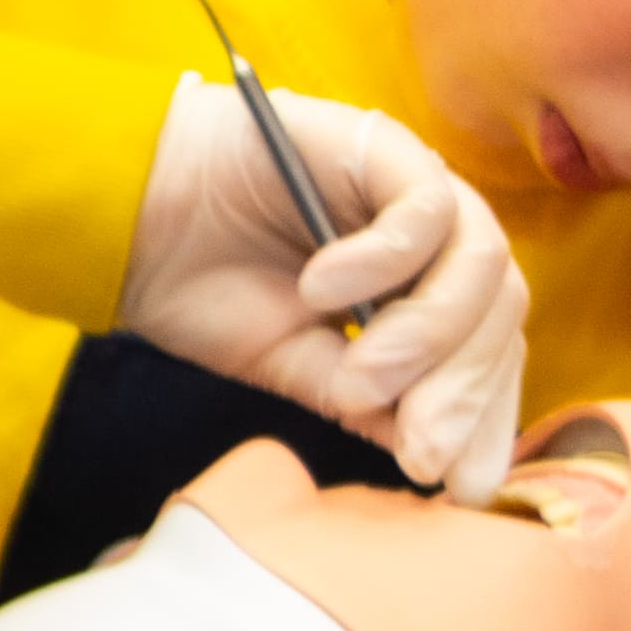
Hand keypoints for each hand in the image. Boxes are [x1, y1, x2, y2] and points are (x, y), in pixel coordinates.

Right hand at [121, 79, 526, 502]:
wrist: (132, 219)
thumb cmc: (205, 288)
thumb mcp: (292, 368)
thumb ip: (365, 400)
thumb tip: (437, 458)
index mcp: (420, 292)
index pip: (487, 353)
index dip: (486, 418)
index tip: (460, 483)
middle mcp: (433, 240)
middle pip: (498, 312)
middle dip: (463, 391)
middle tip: (419, 450)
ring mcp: (413, 189)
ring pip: (479, 262)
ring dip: (426, 334)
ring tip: (357, 376)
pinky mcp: (384, 147)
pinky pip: (426, 208)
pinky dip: (384, 259)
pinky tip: (319, 289)